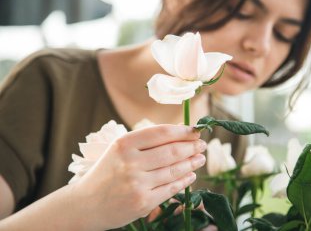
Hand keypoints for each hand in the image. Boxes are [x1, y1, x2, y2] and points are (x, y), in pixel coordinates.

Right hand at [70, 124, 205, 229]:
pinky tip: (191, 175)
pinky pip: (171, 189)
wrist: (85, 205)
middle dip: (191, 146)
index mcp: (123, 144)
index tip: (195, 130)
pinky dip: (184, 181)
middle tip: (202, 144)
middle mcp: (130, 162)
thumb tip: (178, 132)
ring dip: (192, 163)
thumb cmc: (106, 173)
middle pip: (171, 151)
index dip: (183, 130)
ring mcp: (137, 184)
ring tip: (200, 158)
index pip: (161, 133)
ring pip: (174, 170)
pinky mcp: (142, 202)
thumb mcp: (118, 150)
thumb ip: (144, 141)